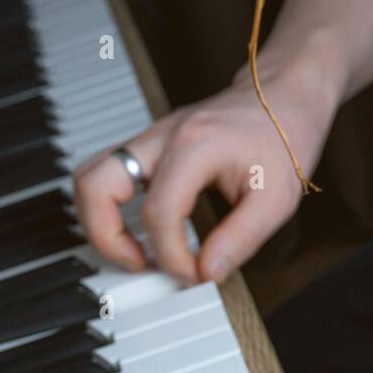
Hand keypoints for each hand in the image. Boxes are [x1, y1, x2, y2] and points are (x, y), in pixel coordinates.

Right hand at [73, 55, 336, 284]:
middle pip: (95, 185)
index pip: (158, 213)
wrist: (283, 97)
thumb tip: (207, 273)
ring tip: (136, 252)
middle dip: (107, 238)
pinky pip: (107, 177)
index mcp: (193, 147)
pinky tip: (142, 232)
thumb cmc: (282, 139)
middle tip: (141, 264)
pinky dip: (111, 210)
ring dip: (100, 223)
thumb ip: (240, 240)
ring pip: (89, 177)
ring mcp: (149, 139)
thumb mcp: (276, 199)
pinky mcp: (148, 148)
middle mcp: (161, 138)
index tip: (196, 275)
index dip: (172, 257)